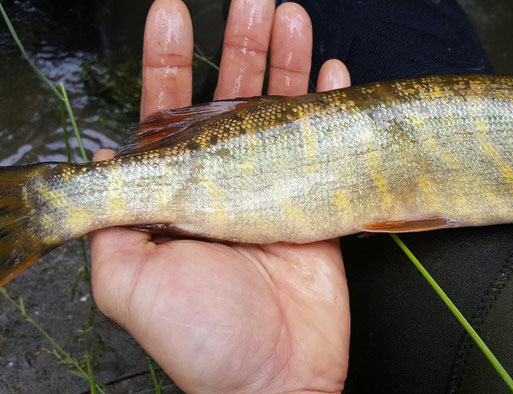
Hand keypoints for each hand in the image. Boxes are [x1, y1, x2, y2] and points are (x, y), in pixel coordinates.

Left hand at [89, 1, 350, 391]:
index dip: (169, 60)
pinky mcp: (319, 203)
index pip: (169, 112)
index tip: (173, 13)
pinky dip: (334, 106)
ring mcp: (277, 190)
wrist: (276, 378)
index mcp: (178, 195)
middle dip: (240, 46)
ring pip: (282, 112)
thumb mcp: (130, 278)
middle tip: (253, 2)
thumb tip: (103, 153)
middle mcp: (227, 184)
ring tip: (294, 16)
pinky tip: (334, 73)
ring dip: (288, 62)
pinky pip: (328, 144)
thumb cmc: (202, 338)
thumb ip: (111, 216)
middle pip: (232, 99)